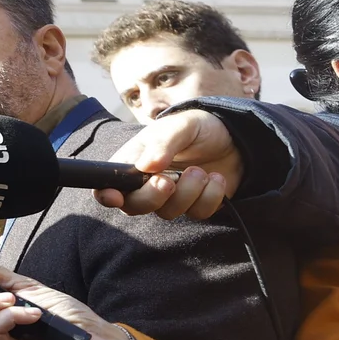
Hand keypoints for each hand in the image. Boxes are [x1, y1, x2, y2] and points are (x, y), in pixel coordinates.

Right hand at [105, 109, 242, 219]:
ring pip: (168, 212)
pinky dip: (210, 196)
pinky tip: (216, 178)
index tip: (116, 197)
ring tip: (200, 171)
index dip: (106, 195)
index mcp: (133, 162)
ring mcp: (172, 197)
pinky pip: (198, 213)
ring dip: (188, 192)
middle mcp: (147, 184)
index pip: (107, 185)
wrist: (232, 137)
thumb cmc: (196, 127)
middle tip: (168, 181)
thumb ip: (163, 144)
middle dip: (152, 197)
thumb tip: (145, 167)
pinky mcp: (196, 205)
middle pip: (134, 206)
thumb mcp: (179, 126)